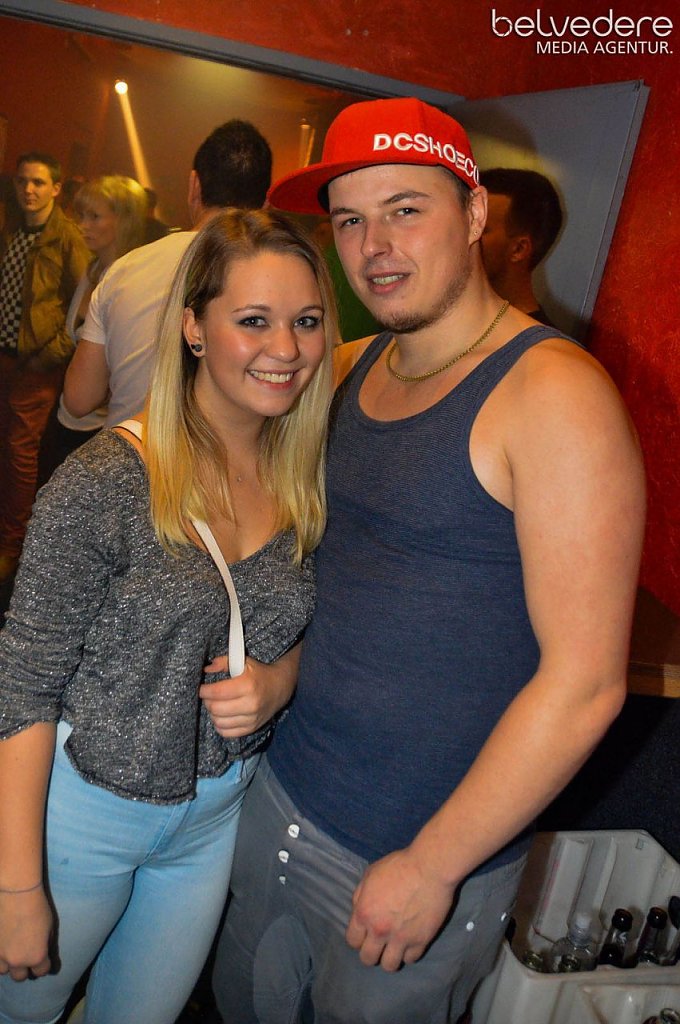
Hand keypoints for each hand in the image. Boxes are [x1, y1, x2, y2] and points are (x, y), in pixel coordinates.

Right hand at [0, 887, 51, 980]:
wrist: (15, 894)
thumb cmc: (37, 907)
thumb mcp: (50, 927)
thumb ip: (46, 944)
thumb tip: (44, 950)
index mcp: (36, 957)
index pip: (41, 972)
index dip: (43, 966)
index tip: (43, 961)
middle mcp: (17, 961)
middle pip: (20, 977)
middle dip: (24, 969)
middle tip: (25, 957)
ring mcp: (0, 956)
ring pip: (3, 971)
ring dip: (8, 964)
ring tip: (11, 950)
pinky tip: (3, 945)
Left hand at [200, 654, 295, 737]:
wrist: (280, 687)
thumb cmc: (259, 673)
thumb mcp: (243, 662)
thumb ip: (223, 662)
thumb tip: (207, 669)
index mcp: (247, 685)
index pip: (217, 692)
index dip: (204, 690)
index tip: (202, 688)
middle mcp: (250, 704)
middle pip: (215, 709)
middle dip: (207, 702)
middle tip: (208, 696)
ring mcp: (252, 718)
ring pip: (219, 722)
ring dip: (213, 714)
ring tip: (215, 705)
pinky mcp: (252, 728)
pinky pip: (227, 733)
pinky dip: (220, 725)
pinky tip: (222, 716)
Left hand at [345, 847, 455, 971]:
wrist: (429, 868)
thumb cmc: (399, 866)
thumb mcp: (371, 874)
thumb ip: (361, 896)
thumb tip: (359, 911)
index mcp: (364, 913)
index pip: (352, 941)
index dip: (358, 939)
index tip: (365, 934)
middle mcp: (379, 930)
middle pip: (368, 959)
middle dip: (371, 952)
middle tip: (379, 943)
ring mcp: (400, 938)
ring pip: (389, 966)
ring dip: (390, 957)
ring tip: (395, 947)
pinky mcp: (421, 941)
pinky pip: (411, 959)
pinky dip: (409, 952)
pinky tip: (410, 942)